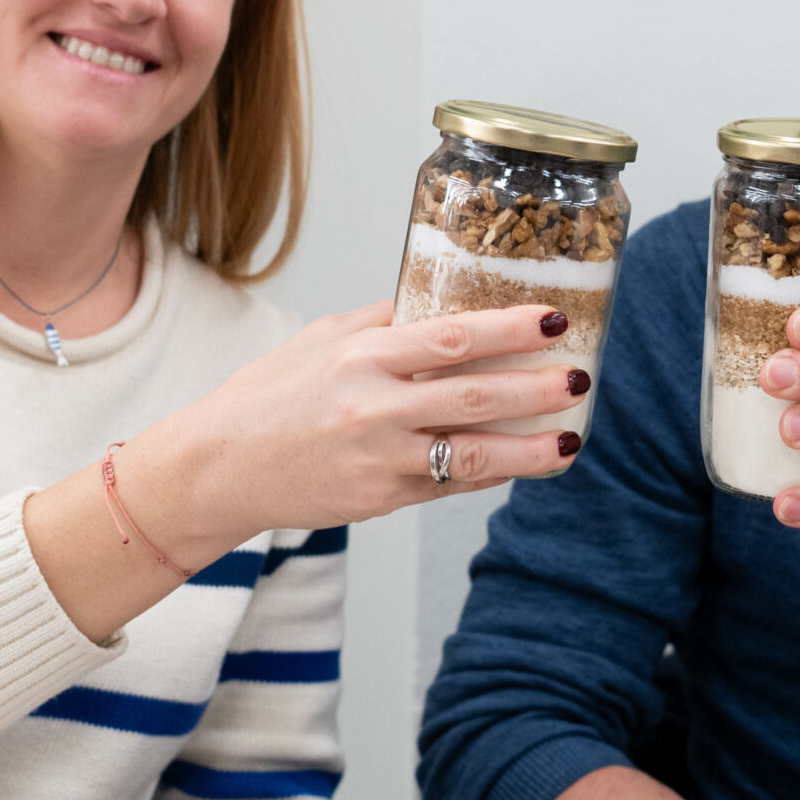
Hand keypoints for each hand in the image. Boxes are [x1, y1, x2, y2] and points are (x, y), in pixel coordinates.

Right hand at [138, 300, 588, 551]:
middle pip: (473, 396)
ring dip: (529, 448)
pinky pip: (447, 484)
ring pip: (471, 454)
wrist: (218, 467)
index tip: (552, 320)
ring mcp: (378, 459)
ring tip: (571, 439)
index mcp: (361, 356)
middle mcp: (373, 408)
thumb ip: (382, 320)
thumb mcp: (320, 338)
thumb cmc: (267, 396)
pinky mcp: (379, 500)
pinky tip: (521, 463)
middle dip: (535, 388)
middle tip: (581, 378)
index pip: (450, 336)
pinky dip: (488, 474)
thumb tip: (440, 298)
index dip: (508, 330)